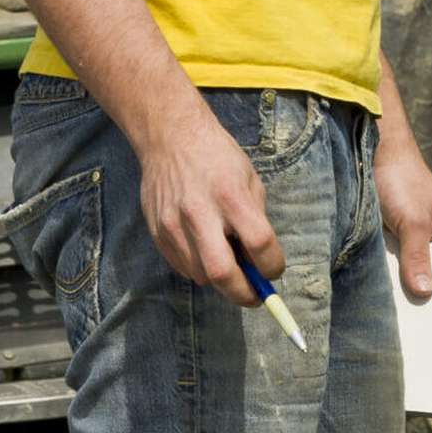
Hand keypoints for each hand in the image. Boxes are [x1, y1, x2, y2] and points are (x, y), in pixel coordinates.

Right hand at [135, 101, 280, 307]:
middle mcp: (200, 212)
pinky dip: (199, 268)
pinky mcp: (157, 233)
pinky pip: (183, 267)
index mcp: (230, 195)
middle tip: (254, 295)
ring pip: (201, 276)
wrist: (169, 137)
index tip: (274, 271)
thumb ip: (255, 219)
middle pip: (223, 273)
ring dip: (220, 278)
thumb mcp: (248, 179)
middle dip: (243, 293)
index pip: (259, 244)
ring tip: (227, 258)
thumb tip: (260, 261)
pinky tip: (205, 248)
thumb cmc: (217, 157)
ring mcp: (173, 225)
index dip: (272, 266)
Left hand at [374, 133, 431, 299]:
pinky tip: (391, 288)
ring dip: (408, 279)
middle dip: (428, 286)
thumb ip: (418, 257)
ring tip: (405, 303)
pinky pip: (404, 265)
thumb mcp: (412, 222)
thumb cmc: (402, 179)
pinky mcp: (406, 242)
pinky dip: (396, 271)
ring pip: (421, 272)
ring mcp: (427, 242)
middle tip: (420, 312)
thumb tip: (423, 292)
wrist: (374, 156)